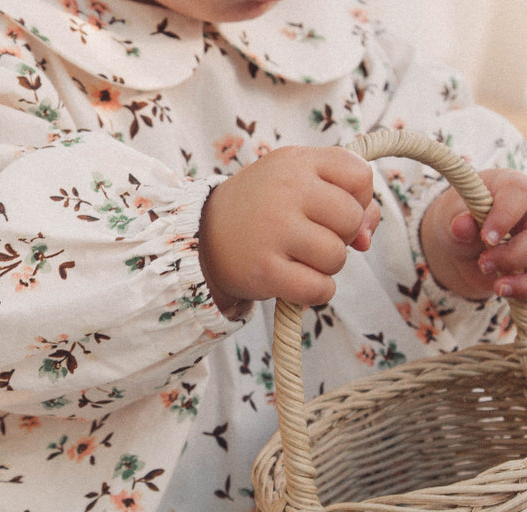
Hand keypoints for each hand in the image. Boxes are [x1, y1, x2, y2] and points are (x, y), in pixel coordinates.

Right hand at [198, 145, 379, 314]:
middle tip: (313, 238)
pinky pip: (319, 289)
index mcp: (297, 162)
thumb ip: (345, 197)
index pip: (360, 177)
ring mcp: (275, 231)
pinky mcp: (266, 271)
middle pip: (351, 219)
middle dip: (342, 236)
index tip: (335, 211)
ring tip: (301, 260)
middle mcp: (287, 191)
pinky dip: (318, 292)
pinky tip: (300, 283)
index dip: (359, 200)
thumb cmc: (261, 208)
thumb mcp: (297, 184)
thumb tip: (367, 236)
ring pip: (337, 257)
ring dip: (327, 266)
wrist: (202, 236)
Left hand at [419, 168, 526, 299]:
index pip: (520, 195)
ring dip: (523, 279)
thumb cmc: (465, 219)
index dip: (504, 218)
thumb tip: (460, 225)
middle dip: (512, 255)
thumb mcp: (455, 217)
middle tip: (484, 263)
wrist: (468, 241)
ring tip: (499, 286)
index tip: (486, 239)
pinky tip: (507, 290)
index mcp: (515, 189)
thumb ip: (459, 222)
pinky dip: (524, 290)